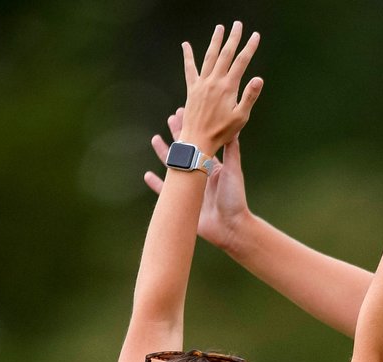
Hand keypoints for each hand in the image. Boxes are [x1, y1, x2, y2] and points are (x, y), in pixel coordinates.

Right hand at [146, 106, 250, 249]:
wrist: (232, 227)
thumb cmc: (235, 198)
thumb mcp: (233, 170)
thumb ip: (231, 149)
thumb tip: (232, 126)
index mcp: (212, 166)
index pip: (199, 143)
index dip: (191, 128)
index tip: (183, 112)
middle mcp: (200, 176)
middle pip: (185, 151)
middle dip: (177, 135)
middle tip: (169, 118)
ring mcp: (190, 189)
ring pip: (173, 168)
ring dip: (164, 153)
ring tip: (155, 139)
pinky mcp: (183, 204)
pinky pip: (166, 193)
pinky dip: (157, 185)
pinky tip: (147, 175)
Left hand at [178, 21, 263, 157]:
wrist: (198, 141)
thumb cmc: (221, 133)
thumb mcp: (240, 118)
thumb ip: (249, 96)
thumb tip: (259, 79)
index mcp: (228, 87)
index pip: (241, 62)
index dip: (249, 48)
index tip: (255, 36)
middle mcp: (215, 81)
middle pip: (226, 54)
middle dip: (233, 38)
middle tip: (237, 24)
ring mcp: (202, 83)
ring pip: (210, 56)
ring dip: (215, 41)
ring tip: (219, 28)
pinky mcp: (192, 89)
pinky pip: (189, 68)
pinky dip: (188, 56)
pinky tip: (185, 45)